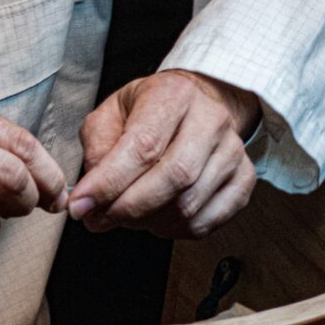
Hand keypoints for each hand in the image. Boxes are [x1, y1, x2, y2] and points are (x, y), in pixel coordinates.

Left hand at [68, 70, 258, 238]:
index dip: (109, 183)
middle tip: (99, 219)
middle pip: (173, 178)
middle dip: (128, 207)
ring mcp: (232, 150)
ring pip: (189, 205)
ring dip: (148, 221)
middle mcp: (211, 119)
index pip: (143, 146)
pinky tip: (155, 218)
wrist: (194, 103)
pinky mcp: (244, 179)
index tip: (81, 205)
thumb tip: (93, 192)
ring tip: (124, 214)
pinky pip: (206, 221)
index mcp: (174, 94)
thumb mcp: (111, 112)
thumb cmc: (149, 110)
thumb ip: (97, 147)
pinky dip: (174, 230)